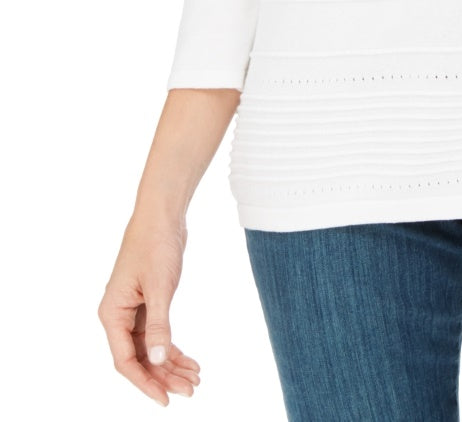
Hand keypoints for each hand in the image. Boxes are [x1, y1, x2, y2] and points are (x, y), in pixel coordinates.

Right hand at [97, 212, 200, 405]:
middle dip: (164, 376)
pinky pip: (158, 334)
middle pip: (140, 358)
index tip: (165, 399)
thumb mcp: (160, 287)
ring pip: (151, 349)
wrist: (162, 215)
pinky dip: (173, 348)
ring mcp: (133, 310)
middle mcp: (118, 315)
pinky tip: (191, 361)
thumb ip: (159, 324)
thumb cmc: (155, 246)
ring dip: (171, 365)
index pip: (126, 361)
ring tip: (195, 379)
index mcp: (112, 314)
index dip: (145, 383)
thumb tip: (159, 359)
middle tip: (191, 390)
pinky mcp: (148, 303)